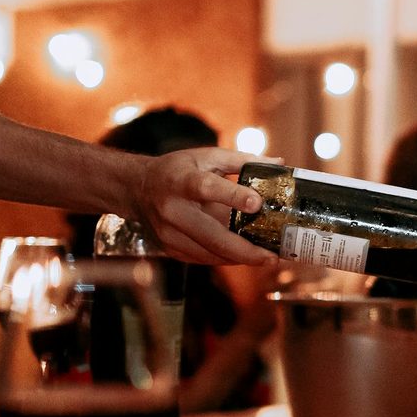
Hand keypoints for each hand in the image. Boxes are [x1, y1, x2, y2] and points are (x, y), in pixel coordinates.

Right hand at [134, 148, 280, 265]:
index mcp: (181, 180)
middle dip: (245, 249)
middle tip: (272, 257)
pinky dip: (226, 259)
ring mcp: (169, 233)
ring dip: (241, 258)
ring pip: (210, 252)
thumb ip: (243, 161)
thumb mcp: (207, 156)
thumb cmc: (179, 170)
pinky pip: (204, 259)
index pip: (207, 188)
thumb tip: (279, 164)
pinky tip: (245, 257)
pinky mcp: (170, 248)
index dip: (232, 196)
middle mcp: (173, 209)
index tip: (257, 204)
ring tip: (266, 259)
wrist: (137, 189)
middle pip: (212, 234)